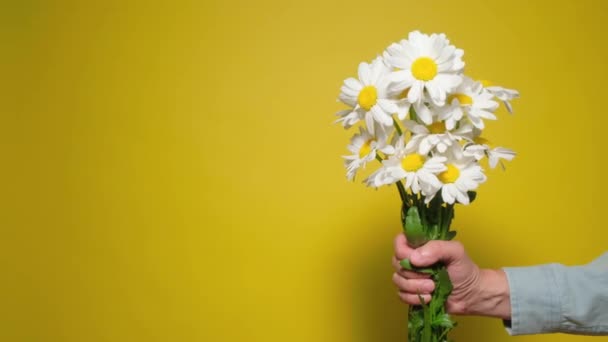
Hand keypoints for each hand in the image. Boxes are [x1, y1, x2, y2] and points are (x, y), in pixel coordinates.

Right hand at [392, 233, 510, 318]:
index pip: (399, 243)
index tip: (418, 260)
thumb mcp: (456, 252)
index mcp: (419, 245)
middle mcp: (411, 260)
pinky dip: (414, 298)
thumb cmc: (464, 270)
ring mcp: (410, 276)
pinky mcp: (410, 293)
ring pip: (398, 280)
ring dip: (415, 287)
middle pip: (396, 263)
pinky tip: (429, 298)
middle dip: (414, 273)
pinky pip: (401, 295)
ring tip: (433, 288)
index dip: (404, 252)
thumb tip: (413, 259)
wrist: (471, 295)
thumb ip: (436, 248)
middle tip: (432, 277)